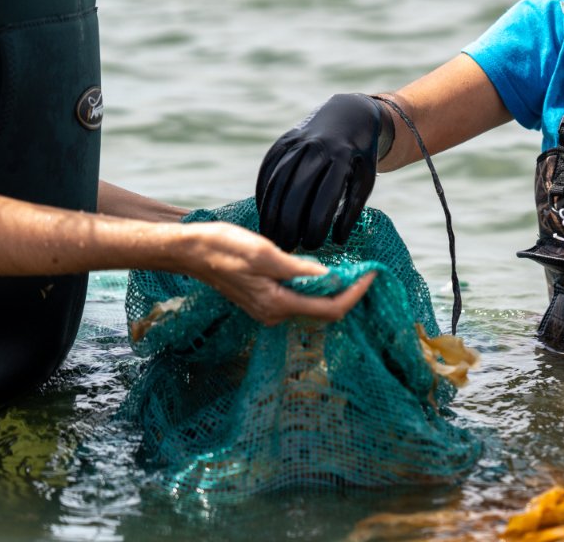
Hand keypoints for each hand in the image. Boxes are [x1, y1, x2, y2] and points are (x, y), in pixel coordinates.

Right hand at [179, 221, 374, 324]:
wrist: (191, 252)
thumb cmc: (223, 247)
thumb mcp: (265, 254)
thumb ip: (299, 270)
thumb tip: (331, 279)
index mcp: (277, 304)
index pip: (330, 309)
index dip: (355, 293)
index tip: (372, 274)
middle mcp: (274, 314)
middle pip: (324, 312)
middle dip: (349, 293)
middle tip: (367, 270)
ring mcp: (268, 311)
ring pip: (312, 307)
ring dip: (333, 291)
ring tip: (352, 270)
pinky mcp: (264, 302)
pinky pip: (299, 301)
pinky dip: (316, 289)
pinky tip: (323, 273)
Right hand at [256, 93, 392, 249]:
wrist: (348, 116)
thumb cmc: (358, 159)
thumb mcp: (364, 181)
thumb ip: (352, 210)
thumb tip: (337, 241)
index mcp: (342, 159)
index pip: (325, 198)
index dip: (316, 225)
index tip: (312, 246)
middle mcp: (318, 148)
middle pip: (296, 190)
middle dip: (290, 222)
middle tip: (287, 246)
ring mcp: (298, 142)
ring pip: (278, 180)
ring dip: (271, 210)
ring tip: (270, 235)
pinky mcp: (283, 141)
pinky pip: (268, 168)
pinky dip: (264, 192)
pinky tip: (264, 212)